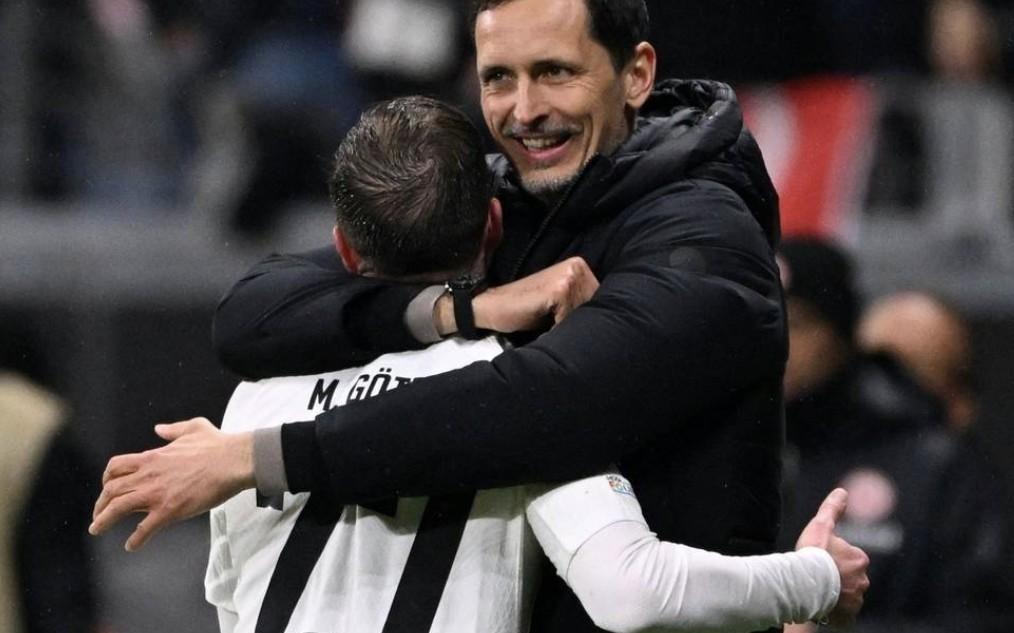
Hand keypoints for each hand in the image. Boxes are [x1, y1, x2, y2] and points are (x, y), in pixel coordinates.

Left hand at [89, 417, 254, 550]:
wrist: (233, 460)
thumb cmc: (217, 444)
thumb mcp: (193, 427)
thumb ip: (173, 429)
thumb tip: (159, 428)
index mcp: (152, 457)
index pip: (116, 467)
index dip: (107, 479)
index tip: (107, 487)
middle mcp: (148, 475)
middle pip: (111, 490)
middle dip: (100, 503)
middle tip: (98, 514)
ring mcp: (157, 494)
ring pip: (118, 508)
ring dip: (103, 520)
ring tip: (97, 529)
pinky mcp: (170, 510)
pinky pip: (145, 529)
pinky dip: (135, 539)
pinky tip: (131, 546)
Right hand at [435, 257, 598, 334]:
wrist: (491, 307)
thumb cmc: (524, 309)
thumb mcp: (559, 304)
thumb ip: (580, 304)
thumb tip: (608, 323)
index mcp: (579, 267)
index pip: (600, 301)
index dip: (586, 318)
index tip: (567, 324)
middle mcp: (577, 267)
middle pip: (595, 307)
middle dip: (578, 323)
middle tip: (553, 323)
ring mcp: (570, 276)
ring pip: (584, 315)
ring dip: (567, 327)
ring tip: (548, 324)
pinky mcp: (560, 289)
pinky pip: (571, 319)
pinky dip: (559, 329)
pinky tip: (544, 325)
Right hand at [795, 488, 870, 628]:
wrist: (805, 584)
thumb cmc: (812, 554)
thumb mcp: (821, 526)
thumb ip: (832, 509)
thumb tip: (842, 492)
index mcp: (859, 558)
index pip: (849, 557)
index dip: (833, 557)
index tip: (820, 560)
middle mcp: (862, 579)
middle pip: (849, 576)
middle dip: (837, 576)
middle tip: (818, 575)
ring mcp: (856, 598)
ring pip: (847, 593)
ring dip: (836, 592)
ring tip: (818, 590)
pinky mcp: (849, 614)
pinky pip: (844, 611)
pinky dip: (836, 609)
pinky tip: (823, 604)